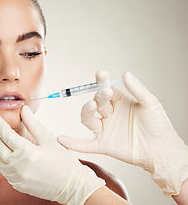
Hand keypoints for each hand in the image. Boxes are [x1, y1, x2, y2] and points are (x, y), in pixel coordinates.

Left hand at [0, 105, 104, 204]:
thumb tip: (24, 109)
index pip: (5, 134)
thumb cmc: (63, 162)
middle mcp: (17, 166)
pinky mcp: (17, 183)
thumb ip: (33, 124)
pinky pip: (3, 168)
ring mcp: (16, 177)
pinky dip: (0, 157)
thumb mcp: (49, 139)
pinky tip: (0, 149)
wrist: (72, 187)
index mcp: (26, 153)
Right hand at [58, 71, 187, 196]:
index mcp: (120, 102)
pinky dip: (72, 143)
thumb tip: (125, 74)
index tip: (101, 74)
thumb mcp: (150, 103)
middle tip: (105, 92)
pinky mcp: (103, 144)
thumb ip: (137, 88)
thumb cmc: (158, 126)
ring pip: (88, 119)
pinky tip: (61, 139)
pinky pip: (85, 144)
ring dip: (87, 111)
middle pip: (97, 102)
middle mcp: (110, 114)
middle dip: (99, 97)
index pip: (107, 89)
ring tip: (92, 106)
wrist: (161, 150)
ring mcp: (105, 129)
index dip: (102, 82)